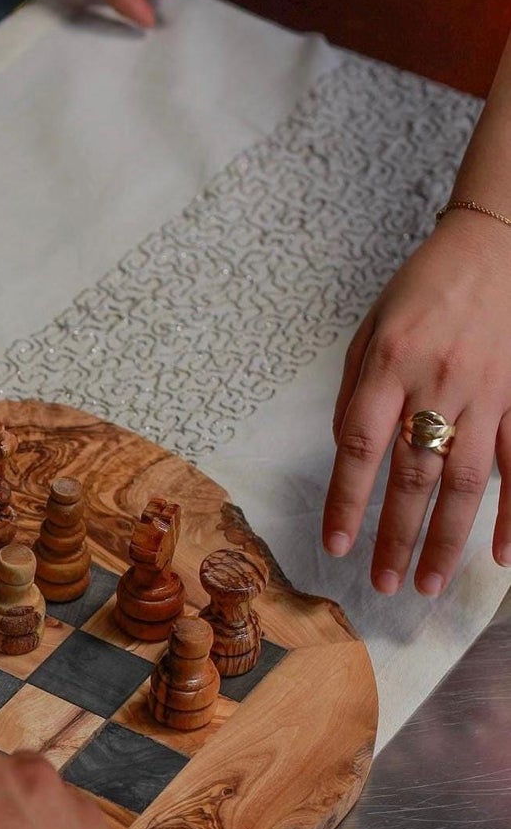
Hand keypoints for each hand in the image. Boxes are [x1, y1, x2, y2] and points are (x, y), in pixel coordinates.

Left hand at [325, 210, 510, 593]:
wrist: (495, 244)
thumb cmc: (424, 288)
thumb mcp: (370, 330)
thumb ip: (354, 392)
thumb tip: (348, 451)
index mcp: (389, 366)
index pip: (359, 448)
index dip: (346, 502)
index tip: (335, 545)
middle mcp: (438, 384)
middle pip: (413, 476)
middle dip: (396, 537)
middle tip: (384, 584)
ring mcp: (488, 392)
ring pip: (467, 481)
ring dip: (447, 538)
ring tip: (429, 582)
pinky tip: (505, 554)